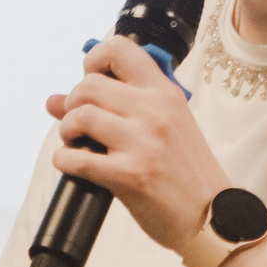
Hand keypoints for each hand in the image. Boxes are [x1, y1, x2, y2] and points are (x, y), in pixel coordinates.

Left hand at [46, 36, 229, 250]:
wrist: (213, 217)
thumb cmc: (187, 173)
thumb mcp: (164, 128)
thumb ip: (116, 107)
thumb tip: (54, 101)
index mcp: (165, 93)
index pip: (119, 48)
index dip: (94, 61)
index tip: (92, 81)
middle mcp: (154, 110)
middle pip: (89, 85)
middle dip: (74, 103)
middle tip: (81, 123)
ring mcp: (142, 142)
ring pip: (80, 116)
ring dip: (68, 131)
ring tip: (77, 143)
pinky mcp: (129, 175)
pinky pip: (76, 158)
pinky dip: (64, 160)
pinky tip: (74, 164)